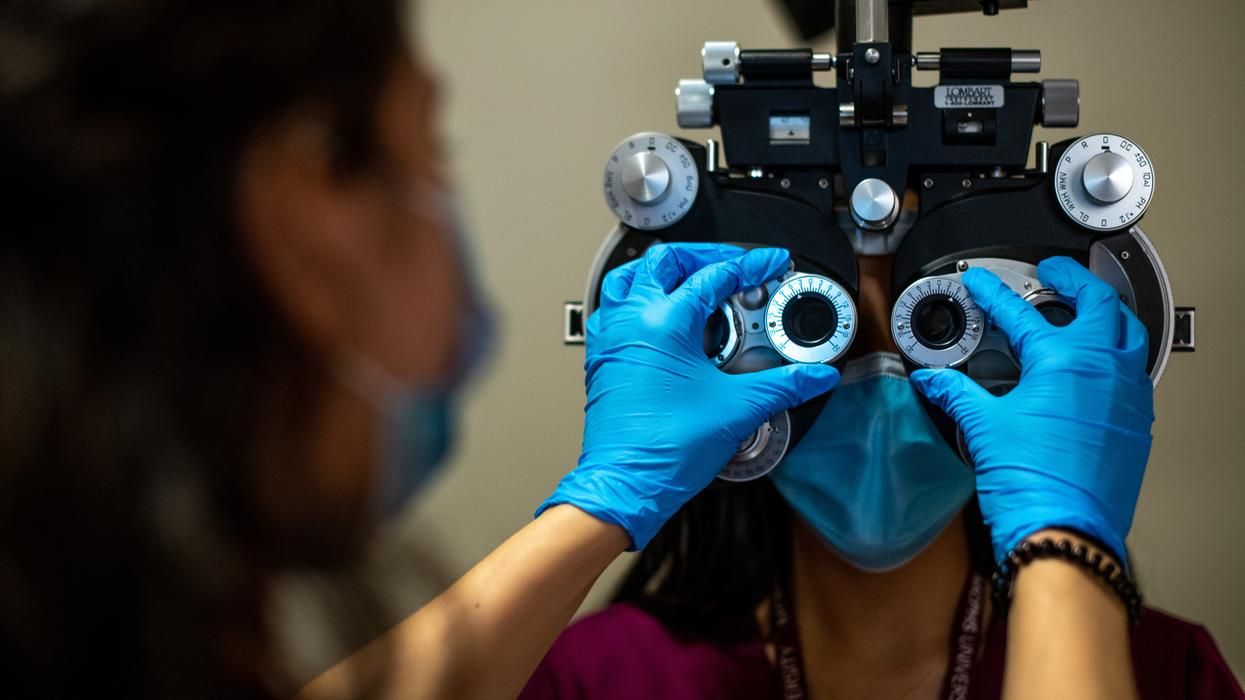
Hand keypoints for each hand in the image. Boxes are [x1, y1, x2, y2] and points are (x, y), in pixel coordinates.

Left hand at [538, 243, 839, 549]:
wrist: (625, 484)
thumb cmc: (664, 449)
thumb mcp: (737, 409)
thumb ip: (782, 385)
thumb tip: (814, 376)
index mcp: (664, 322)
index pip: (714, 275)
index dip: (749, 266)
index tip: (769, 264)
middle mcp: (630, 321)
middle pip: (665, 262)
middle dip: (703, 255)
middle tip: (732, 264)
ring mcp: (610, 339)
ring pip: (629, 279)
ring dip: (662, 272)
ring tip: (693, 278)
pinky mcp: (602, 359)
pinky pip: (614, 310)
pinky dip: (638, 300)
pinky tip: (659, 317)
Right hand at [910, 256, 1153, 564]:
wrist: (1065, 528)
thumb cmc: (1032, 482)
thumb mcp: (983, 427)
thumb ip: (957, 393)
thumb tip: (933, 381)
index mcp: (1062, 360)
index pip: (1021, 313)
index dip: (994, 294)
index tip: (982, 283)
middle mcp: (1104, 368)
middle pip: (1099, 303)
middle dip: (1074, 281)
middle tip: (1053, 274)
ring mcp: (1127, 394)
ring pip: (1129, 333)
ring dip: (1107, 313)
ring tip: (1087, 308)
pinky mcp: (1137, 421)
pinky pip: (1135, 371)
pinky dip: (1118, 354)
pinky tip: (1100, 365)